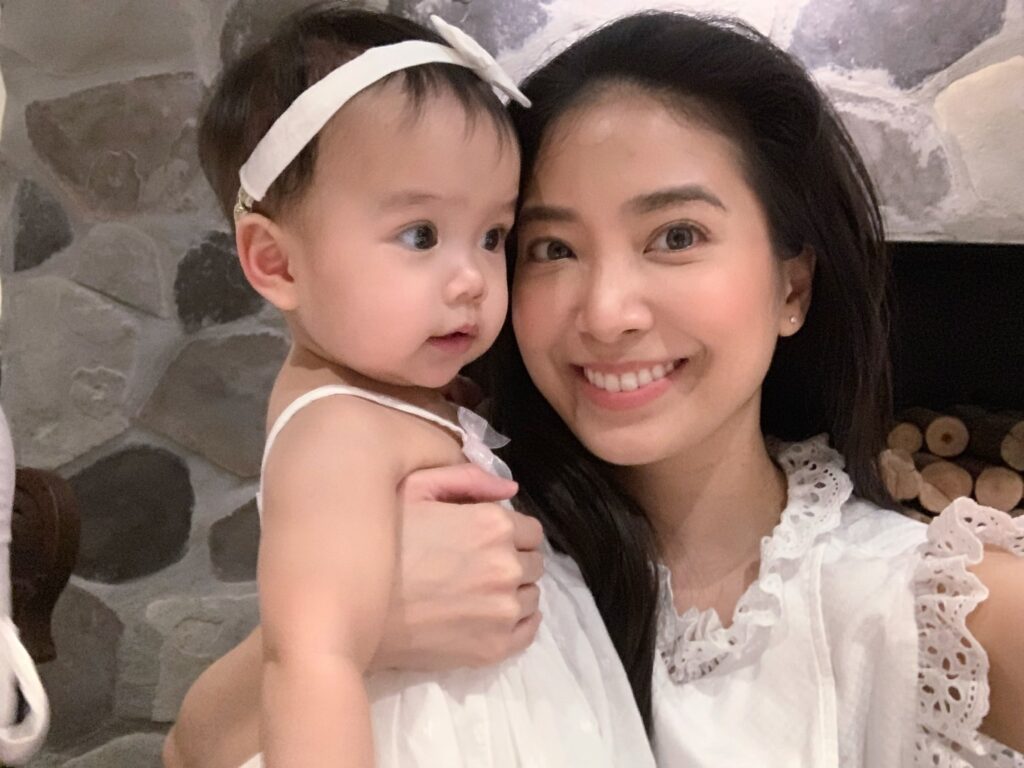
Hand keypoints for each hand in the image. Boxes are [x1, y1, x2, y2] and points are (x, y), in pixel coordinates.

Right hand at [372, 463, 544, 670]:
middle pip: (533, 562)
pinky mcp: (494, 647)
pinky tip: (494, 614)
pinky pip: (529, 630)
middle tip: (480, 566)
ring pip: (532, 595)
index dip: (510, 533)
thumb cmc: (378, 542)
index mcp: (493, 524)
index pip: (531, 529)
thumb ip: (466, 479)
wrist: (348, 609)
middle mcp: (507, 565)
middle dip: (513, 560)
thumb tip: (510, 489)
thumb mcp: (413, 488)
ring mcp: (503, 609)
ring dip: (515, 590)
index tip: (487, 541)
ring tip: (481, 592)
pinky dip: (519, 621)